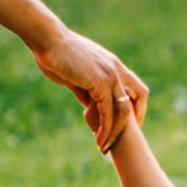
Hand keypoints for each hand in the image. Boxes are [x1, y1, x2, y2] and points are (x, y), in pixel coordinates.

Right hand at [32, 27, 148, 153]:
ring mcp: (110, 75)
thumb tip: (88, 105)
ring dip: (115, 131)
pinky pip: (108, 112)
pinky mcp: (100, 83)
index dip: (135, 105)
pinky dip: (105, 128)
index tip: (128, 122)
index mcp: (112, 64)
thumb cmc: (55, 54)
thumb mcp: (75, 75)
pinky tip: (98, 139)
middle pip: (138, 97)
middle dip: (133, 121)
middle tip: (122, 139)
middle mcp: (116, 69)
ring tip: (104, 147)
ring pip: (123, 110)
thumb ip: (85, 90)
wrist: (48, 40)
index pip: (135, 87)